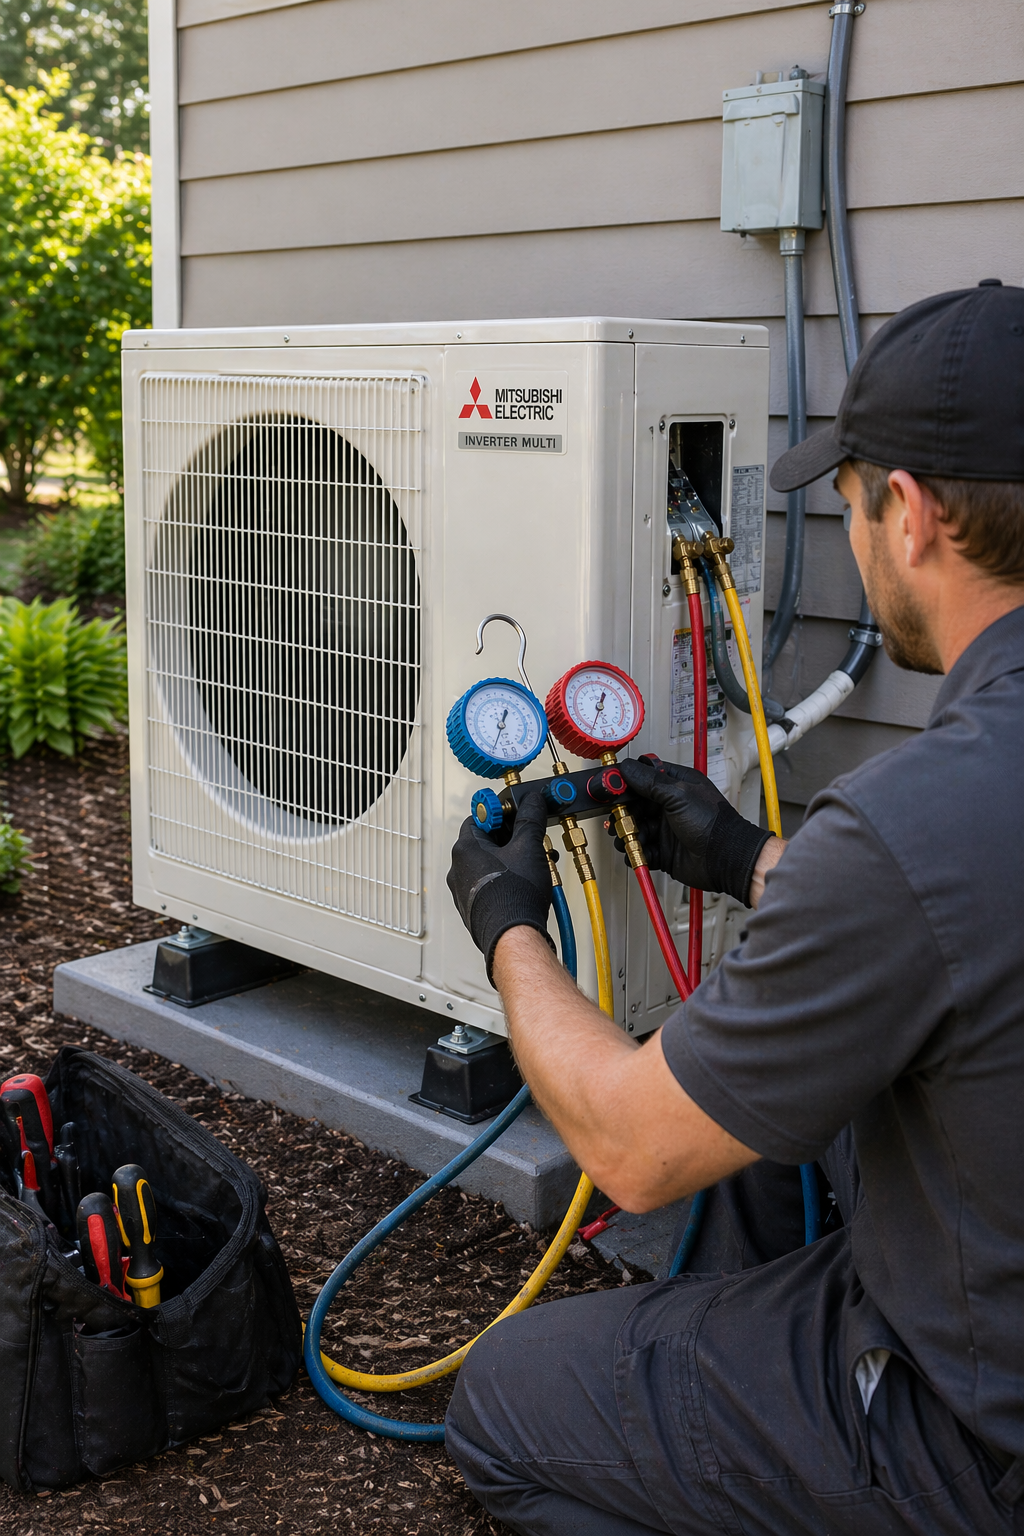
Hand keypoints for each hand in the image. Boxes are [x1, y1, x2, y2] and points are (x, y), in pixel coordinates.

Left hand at [447, 792, 554, 984]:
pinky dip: (506, 881)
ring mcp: (464, 892)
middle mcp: (458, 870)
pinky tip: (526, 885)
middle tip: (531, 840)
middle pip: (485, 842)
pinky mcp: (473, 910)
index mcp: (465, 849)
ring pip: (489, 866)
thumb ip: (530, 819)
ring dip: (512, 861)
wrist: (513, 936)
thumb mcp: (529, 847)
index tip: (516, 814)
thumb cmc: (514, 896)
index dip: (500, 814)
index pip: (478, 817)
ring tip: (535, 864)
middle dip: (512, 840)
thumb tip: (532, 802)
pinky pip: (490, 887)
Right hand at [613, 757, 771, 906]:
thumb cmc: (713, 823)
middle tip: (619, 817)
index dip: (626, 782)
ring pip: (635, 829)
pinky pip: (642, 851)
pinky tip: (638, 851)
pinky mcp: (663, 851)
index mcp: (675, 786)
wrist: (725, 858)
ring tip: (629, 837)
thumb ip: (650, 782)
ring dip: (628, 834)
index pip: (644, 777)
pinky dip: (636, 852)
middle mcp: (669, 806)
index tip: (611, 787)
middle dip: (623, 812)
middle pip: (634, 805)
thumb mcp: (678, 795)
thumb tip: (628, 768)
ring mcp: (665, 829)